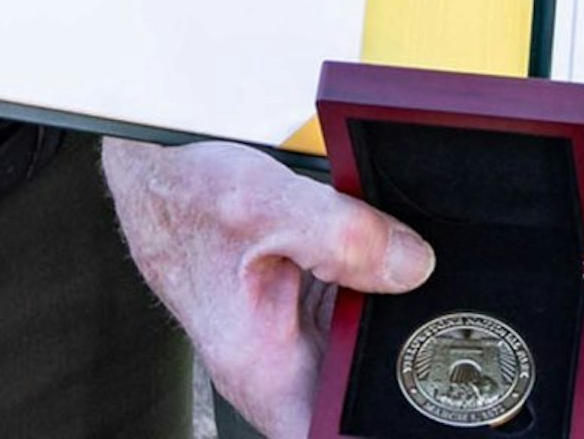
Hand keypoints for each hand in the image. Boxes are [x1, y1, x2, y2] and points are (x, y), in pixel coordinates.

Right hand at [103, 139, 434, 433]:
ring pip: (355, 353)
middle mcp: (274, 368)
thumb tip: (412, 266)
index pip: (331, 434)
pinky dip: (368, 290)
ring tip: (400, 272)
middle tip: (430, 317)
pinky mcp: (295, 312)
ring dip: (383, 321)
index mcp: (263, 371)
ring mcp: (285, 342)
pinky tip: (379, 252)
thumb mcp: (268, 204)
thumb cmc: (184, 196)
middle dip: (397, 361)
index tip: (419, 395)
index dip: (375, 425)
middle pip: (355, 393)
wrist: (152, 170)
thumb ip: (344, 237)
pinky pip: (347, 316)